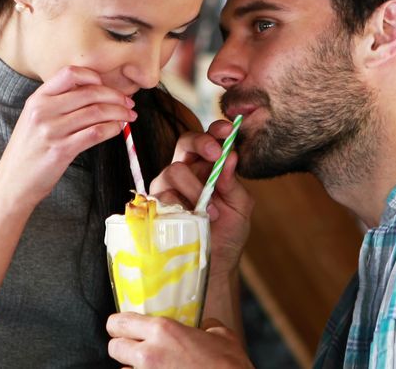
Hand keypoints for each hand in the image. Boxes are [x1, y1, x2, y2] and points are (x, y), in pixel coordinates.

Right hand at [0, 65, 135, 205]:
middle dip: (116, 96)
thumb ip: (56, 103)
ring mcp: (52, 130)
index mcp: (37, 99)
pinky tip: (118, 129)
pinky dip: (113, 128)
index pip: (69, 74)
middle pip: (90, 93)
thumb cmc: (28, 151)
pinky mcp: (62, 150)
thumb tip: (93, 93)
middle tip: (128, 103)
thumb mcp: (34, 119)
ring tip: (129, 116)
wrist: (13, 182)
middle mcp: (43, 111)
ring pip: (97, 112)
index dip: (92, 76)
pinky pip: (96, 132)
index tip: (106, 85)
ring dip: (119, 113)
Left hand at [107, 313, 252, 368]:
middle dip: (122, 345)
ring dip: (132, 366)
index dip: (119, 324)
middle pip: (114, 347)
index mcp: (163, 331)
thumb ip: (204, 325)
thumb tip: (201, 326)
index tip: (123, 326)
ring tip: (150, 365)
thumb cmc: (229, 366)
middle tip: (134, 346)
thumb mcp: (220, 335)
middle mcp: (149, 354)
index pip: (119, 322)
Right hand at [149, 119, 253, 274]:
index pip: (209, 139)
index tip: (228, 131)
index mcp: (209, 166)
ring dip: (194, 187)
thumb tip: (230, 156)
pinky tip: (192, 219)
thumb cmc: (228, 233)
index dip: (216, 131)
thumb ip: (234, 183)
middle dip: (201, 143)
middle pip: (185, 142)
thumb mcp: (240, 207)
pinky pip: (162, 196)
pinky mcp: (156, 205)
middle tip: (215, 154)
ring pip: (174, 169)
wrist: (215, 264)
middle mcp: (187, 171)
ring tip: (209, 211)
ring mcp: (168, 187)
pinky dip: (181, 207)